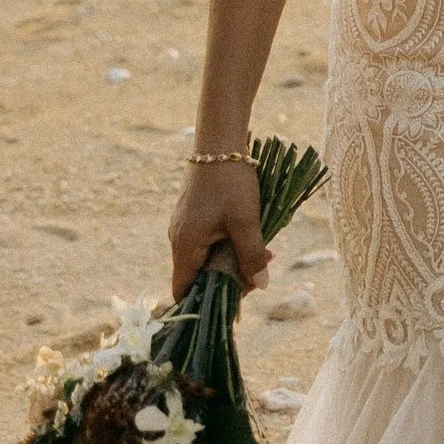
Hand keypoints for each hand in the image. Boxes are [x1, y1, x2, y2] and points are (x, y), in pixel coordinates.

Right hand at [168, 158, 269, 298]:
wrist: (219, 142)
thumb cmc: (231, 181)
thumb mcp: (246, 221)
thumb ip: (252, 255)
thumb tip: (260, 286)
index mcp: (184, 246)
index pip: (183, 291)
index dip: (206, 302)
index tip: (237, 297)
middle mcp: (178, 239)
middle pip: (199, 276)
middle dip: (231, 278)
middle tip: (261, 268)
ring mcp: (185, 227)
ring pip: (207, 258)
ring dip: (234, 259)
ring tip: (264, 250)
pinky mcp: (194, 216)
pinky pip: (208, 242)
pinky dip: (228, 244)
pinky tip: (250, 234)